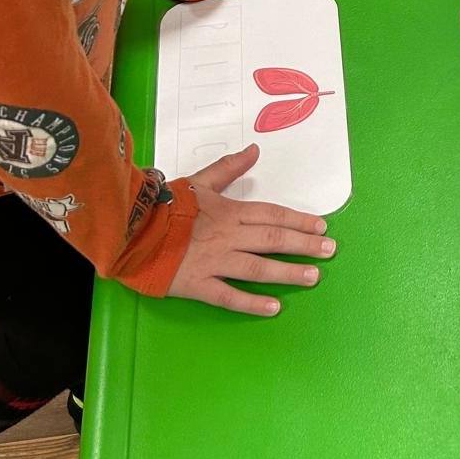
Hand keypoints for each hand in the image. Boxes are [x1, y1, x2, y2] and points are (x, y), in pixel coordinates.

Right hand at [168, 144, 335, 316]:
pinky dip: (252, 303)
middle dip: (305, 245)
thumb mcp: (199, 181)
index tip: (321, 227)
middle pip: (273, 240)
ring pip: (258, 268)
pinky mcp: (198, 284)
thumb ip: (229, 168)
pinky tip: (274, 308)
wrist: (129, 228)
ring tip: (313, 276)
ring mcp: (214, 261)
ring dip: (288, 273)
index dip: (299, 221)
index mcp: (229, 211)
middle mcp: (228, 236)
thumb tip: (254, 150)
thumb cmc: (164, 206)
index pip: (273, 215)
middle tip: (330, 251)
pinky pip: (229, 296)